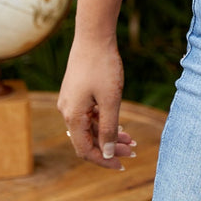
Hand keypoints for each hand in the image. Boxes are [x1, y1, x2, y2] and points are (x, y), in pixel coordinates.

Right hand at [57, 36, 134, 169]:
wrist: (93, 35)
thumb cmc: (103, 66)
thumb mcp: (110, 100)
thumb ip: (108, 128)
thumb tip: (107, 154)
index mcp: (72, 117)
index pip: (86, 150)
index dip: (104, 160)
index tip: (122, 165)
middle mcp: (67, 111)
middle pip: (88, 139)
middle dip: (110, 147)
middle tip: (133, 150)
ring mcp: (71, 101)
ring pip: (90, 126)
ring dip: (109, 134)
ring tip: (130, 139)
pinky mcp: (76, 91)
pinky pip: (89, 114)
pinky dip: (103, 120)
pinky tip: (119, 124)